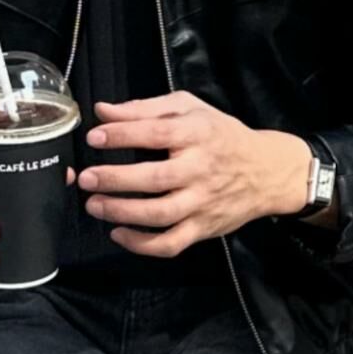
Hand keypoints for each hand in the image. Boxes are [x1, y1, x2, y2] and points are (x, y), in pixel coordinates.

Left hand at [77, 91, 312, 257]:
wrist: (267, 171)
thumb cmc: (221, 136)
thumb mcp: (189, 110)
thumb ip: (145, 109)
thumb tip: (103, 110)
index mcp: (198, 134)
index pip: (157, 134)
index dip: (123, 135)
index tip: (95, 137)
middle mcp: (201, 170)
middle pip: (155, 178)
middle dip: (115, 179)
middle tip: (86, 178)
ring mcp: (202, 202)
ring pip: (160, 215)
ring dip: (123, 212)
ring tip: (94, 205)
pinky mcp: (203, 228)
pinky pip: (171, 243)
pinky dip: (142, 244)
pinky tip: (119, 234)